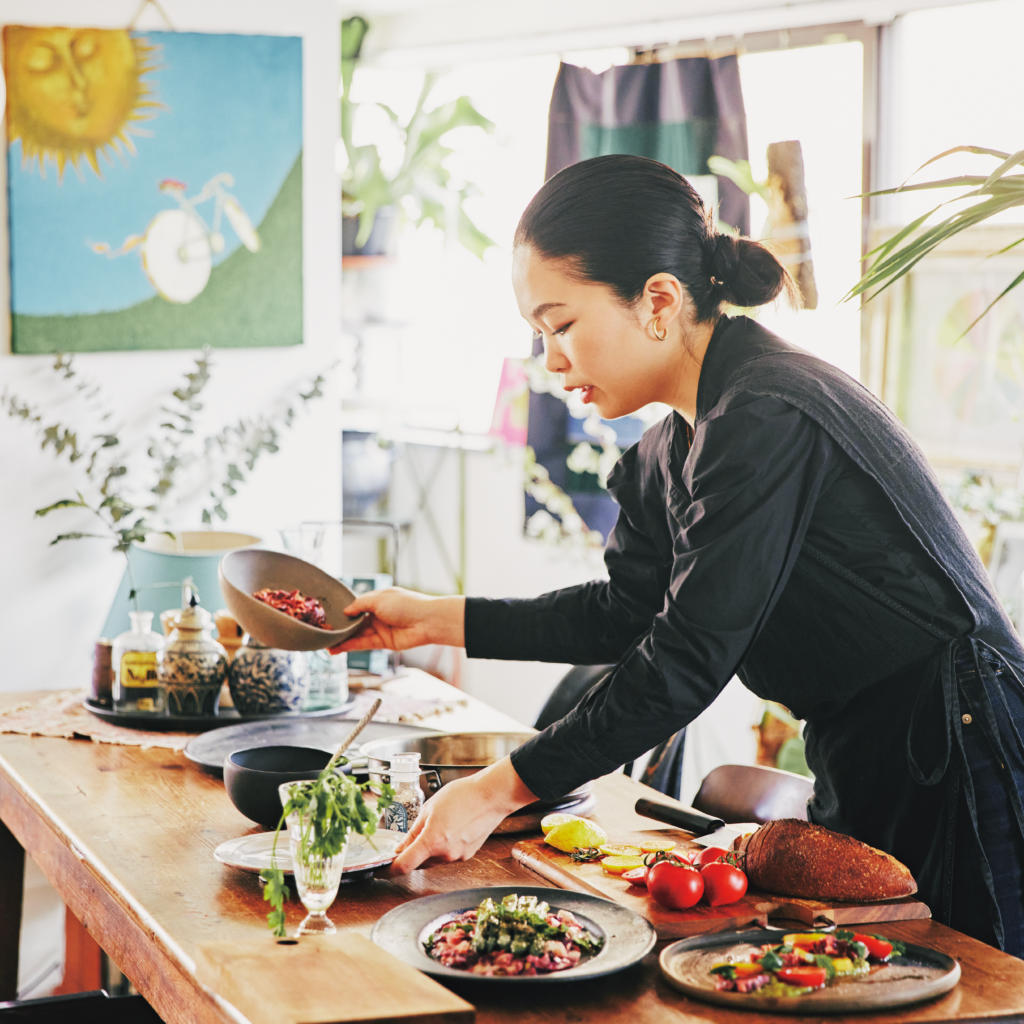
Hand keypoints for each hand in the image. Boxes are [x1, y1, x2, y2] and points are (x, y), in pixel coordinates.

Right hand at [327, 587, 464, 654]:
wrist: (426, 621)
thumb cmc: (406, 604)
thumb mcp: (379, 599)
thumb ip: (360, 604)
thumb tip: (346, 610)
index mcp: (378, 600)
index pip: (357, 605)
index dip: (344, 610)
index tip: (329, 615)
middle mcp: (378, 614)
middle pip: (355, 622)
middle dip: (341, 627)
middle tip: (323, 631)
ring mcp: (380, 629)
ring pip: (357, 634)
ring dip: (342, 639)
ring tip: (326, 643)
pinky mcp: (383, 642)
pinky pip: (363, 644)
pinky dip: (350, 646)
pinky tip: (336, 648)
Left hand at [387, 756, 536, 873]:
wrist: (492, 795)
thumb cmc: (463, 795)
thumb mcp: (430, 808)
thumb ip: (413, 832)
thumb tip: (401, 848)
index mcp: (432, 841)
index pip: (403, 866)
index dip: (388, 871)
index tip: (381, 870)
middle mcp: (445, 854)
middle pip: (419, 863)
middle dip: (410, 854)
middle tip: (409, 838)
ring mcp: (458, 857)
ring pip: (433, 860)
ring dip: (428, 850)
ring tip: (436, 825)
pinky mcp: (467, 855)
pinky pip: (447, 856)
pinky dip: (443, 847)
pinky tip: (449, 829)